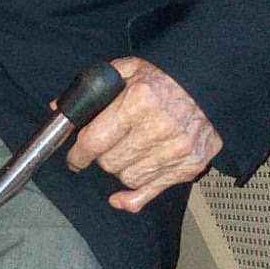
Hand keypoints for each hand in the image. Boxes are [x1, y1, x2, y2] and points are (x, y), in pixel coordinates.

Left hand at [65, 56, 222, 212]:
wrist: (209, 84)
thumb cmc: (166, 77)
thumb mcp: (127, 70)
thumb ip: (93, 88)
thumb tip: (60, 107)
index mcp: (139, 101)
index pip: (95, 141)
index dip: (78, 153)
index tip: (73, 156)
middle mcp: (158, 128)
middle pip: (110, 162)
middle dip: (100, 156)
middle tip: (106, 144)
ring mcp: (177, 151)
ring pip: (128, 178)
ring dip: (120, 168)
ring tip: (126, 150)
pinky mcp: (190, 166)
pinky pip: (152, 192)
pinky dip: (132, 198)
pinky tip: (119, 198)